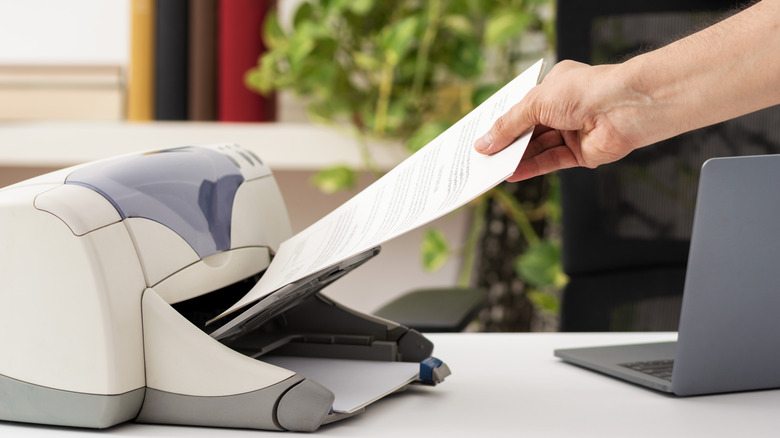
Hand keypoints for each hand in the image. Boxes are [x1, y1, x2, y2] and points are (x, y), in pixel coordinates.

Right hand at [474, 60, 651, 180]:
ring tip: (490, 168)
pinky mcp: (581, 153)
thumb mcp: (535, 103)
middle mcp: (565, 108)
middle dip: (506, 142)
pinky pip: (551, 162)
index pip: (523, 106)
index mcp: (555, 86)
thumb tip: (484, 143)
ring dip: (515, 157)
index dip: (503, 120)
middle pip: (528, 129)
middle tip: (481, 156)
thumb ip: (509, 125)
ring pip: (538, 148)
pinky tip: (511, 174)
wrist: (625, 107)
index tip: (481, 134)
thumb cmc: (584, 91)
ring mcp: (573, 132)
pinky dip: (531, 168)